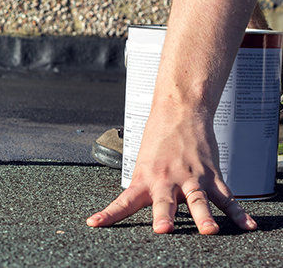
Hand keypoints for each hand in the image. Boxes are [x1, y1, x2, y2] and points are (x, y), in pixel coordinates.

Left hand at [86, 108, 257, 234]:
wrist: (181, 111)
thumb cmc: (159, 139)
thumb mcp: (143, 163)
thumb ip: (146, 188)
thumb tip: (142, 208)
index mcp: (144, 179)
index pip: (122, 200)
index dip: (109, 214)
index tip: (94, 223)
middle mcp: (166, 181)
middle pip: (164, 202)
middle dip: (164, 217)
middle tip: (163, 229)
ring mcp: (190, 179)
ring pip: (198, 201)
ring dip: (203, 217)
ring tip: (209, 230)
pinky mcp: (210, 176)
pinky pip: (226, 198)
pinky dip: (238, 213)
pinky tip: (246, 226)